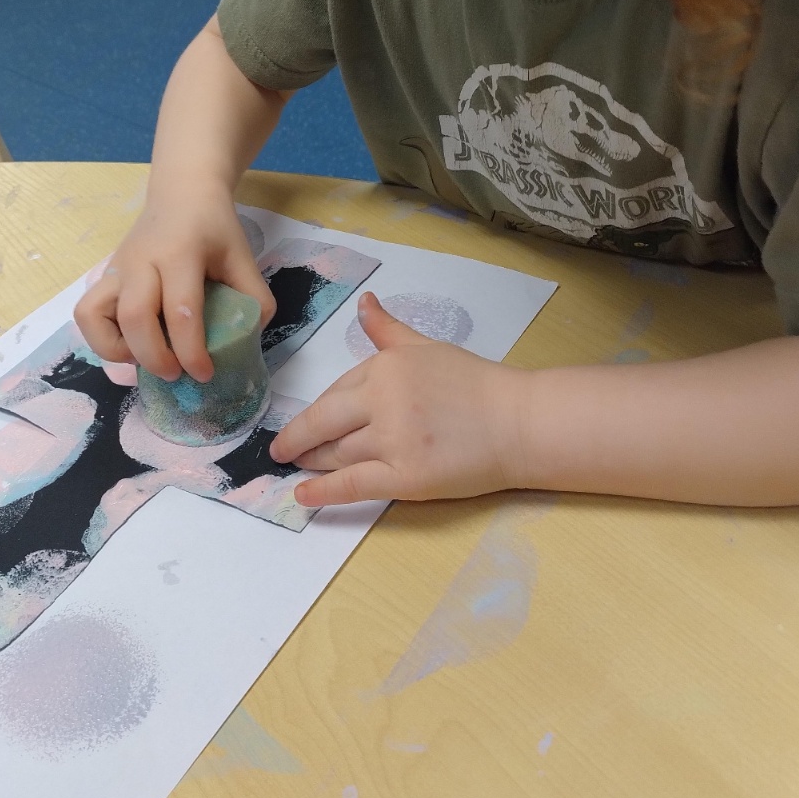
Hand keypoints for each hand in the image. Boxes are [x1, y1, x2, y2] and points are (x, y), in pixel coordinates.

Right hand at [73, 181, 274, 382]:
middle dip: (154, 357)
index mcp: (180, 254)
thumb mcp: (242, 257)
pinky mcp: (104, 274)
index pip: (181, 310)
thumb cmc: (214, 227)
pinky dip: (101, 336)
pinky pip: (87, 311)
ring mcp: (117, 267)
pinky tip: (129, 342)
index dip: (191, 351)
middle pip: (134, 317)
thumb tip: (248, 341)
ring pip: (93, 314)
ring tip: (143, 358)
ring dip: (115, 349)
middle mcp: (141, 261)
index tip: (205, 374)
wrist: (182, 192)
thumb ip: (253, 298)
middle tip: (176, 375)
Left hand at [270, 293, 531, 506]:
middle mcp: (383, 401)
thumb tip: (364, 302)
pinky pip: (353, 485)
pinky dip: (322, 491)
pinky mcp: (406, 477)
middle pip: (324, 423)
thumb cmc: (476, 384)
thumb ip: (388, 330)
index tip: (305, 423)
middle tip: (279, 449)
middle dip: (296, 438)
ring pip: (336, 454)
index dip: (319, 411)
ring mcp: (393, 441)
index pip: (336, 391)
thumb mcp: (427, 347)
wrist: (519, 422)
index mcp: (385, 367)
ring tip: (296, 467)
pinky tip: (302, 495)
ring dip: (311, 462)